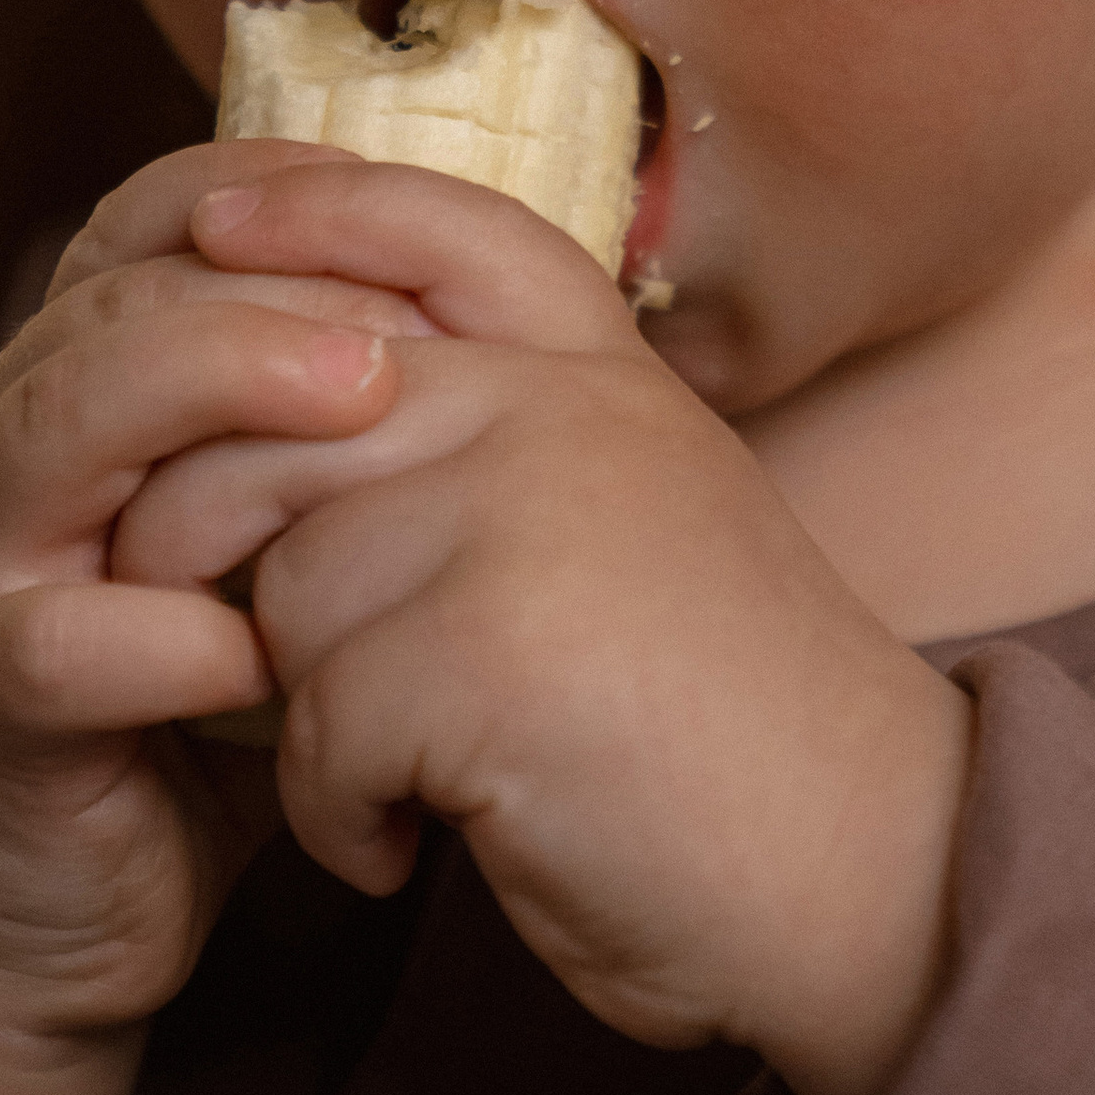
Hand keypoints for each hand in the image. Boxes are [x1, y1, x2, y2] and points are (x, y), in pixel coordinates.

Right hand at [0, 144, 426, 1039]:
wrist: (48, 907)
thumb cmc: (196, 703)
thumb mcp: (279, 538)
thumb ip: (340, 432)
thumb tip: (519, 310)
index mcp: (85, 378)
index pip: (151, 220)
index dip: (274, 192)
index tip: (414, 217)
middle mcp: (14, 443)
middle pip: (120, 300)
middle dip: (280, 286)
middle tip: (429, 324)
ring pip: (62, 426)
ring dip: (216, 396)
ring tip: (369, 407)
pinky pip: (53, 641)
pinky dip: (168, 641)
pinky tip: (275, 661)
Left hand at [102, 156, 974, 1094]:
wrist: (878, 882)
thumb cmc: (731, 739)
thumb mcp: (641, 529)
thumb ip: (510, 449)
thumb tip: (301, 417)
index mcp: (606, 379)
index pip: (441, 229)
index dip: (315, 212)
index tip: (216, 233)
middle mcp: (567, 415)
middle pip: (283, 419)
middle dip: (215, 544)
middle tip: (252, 661)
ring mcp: (531, 517)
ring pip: (288, 586)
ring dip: (308, 714)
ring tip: (400, 779)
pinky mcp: (490, 650)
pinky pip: (316, 723)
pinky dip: (338, 812)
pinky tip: (409, 848)